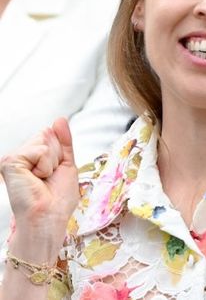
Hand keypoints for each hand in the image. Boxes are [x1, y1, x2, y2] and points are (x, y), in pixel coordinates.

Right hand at [0, 118, 79, 239]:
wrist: (49, 217)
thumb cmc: (58, 197)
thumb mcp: (66, 163)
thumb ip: (64, 140)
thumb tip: (60, 118)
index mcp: (32, 154)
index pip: (51, 132)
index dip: (61, 151)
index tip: (55, 172)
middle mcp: (20, 154)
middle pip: (48, 133)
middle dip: (57, 155)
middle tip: (48, 177)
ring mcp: (13, 158)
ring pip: (45, 140)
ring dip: (52, 161)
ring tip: (42, 179)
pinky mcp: (10, 162)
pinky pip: (40, 150)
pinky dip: (46, 165)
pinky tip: (36, 179)